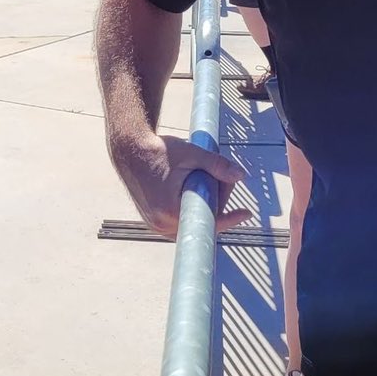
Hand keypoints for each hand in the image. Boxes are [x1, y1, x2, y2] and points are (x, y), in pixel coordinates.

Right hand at [110, 127, 250, 238]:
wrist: (129, 150)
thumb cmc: (158, 152)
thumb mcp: (191, 154)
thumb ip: (217, 165)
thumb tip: (240, 175)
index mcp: (170, 211)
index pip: (208, 222)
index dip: (230, 219)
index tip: (246, 213)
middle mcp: (161, 224)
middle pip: (200, 223)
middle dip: (216, 204)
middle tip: (222, 181)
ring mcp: (154, 225)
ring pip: (189, 224)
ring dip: (202, 208)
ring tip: (204, 183)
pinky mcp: (151, 221)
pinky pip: (177, 222)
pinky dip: (188, 209)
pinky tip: (193, 192)